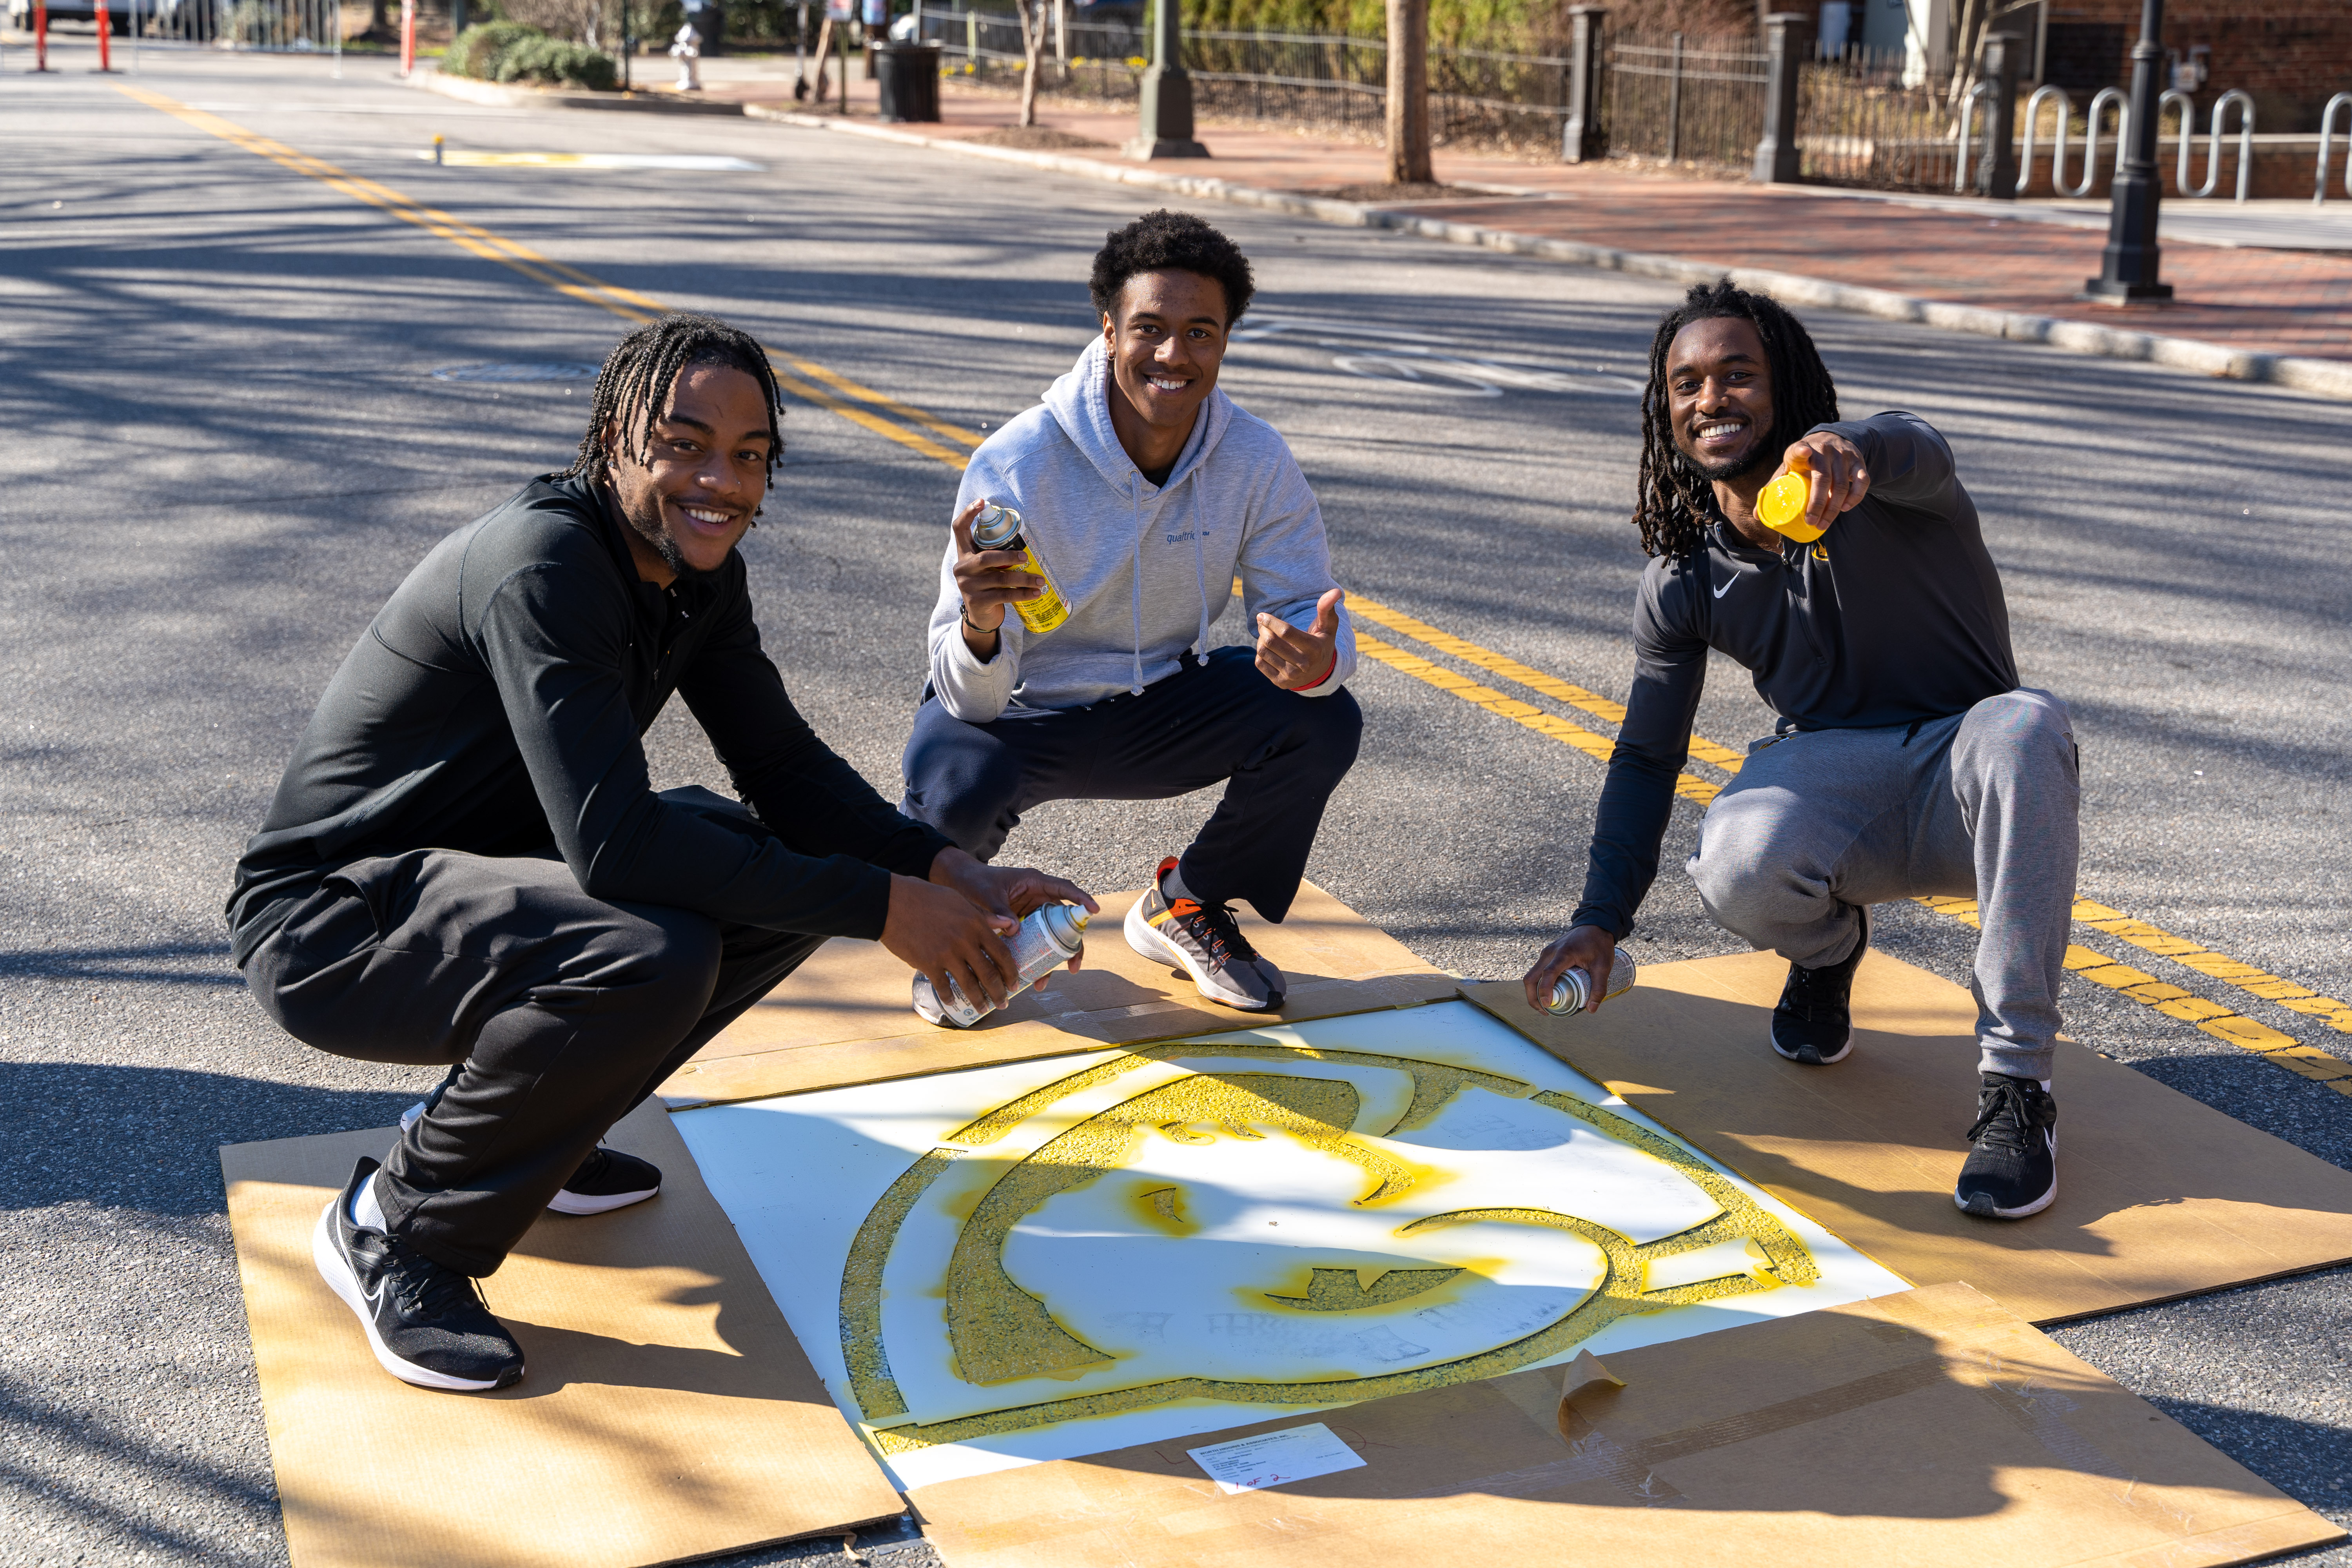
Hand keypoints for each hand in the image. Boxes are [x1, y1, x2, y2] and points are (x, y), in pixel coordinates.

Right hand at [882, 873, 1019, 1009]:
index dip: (1010, 971)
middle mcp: (965, 941)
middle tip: (1003, 1003)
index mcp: (976, 924)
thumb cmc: (926, 897)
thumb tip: (1008, 925)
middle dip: (999, 992)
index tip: (1015, 982)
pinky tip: (953, 1003)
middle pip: (989, 974)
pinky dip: (949, 997)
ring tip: (984, 1008)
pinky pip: (943, 986)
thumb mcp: (959, 900)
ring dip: (978, 1000)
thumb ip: (984, 916)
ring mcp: (947, 954)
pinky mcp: (928, 964)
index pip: (1002, 953)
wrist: (893, 902)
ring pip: (969, 984)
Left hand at [928, 848, 1100, 971]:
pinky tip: (1029, 977)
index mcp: (1034, 883)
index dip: (1081, 899)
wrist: (958, 884)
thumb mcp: (986, 894)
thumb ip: (999, 910)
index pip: (1064, 889)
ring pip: (1050, 937)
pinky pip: (1034, 943)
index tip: (1095, 910)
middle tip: (1073, 967)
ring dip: (1050, 960)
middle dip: (1070, 946)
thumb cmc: (974, 881)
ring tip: (1042, 983)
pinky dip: (1034, 959)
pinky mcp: (1022, 926)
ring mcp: (1031, 913)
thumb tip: (1014, 930)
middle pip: (1063, 921)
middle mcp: (1037, 898)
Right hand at [950, 499, 1045, 636]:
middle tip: (1026, 557)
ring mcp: (968, 586)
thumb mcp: (986, 568)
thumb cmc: (989, 586)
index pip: (959, 529)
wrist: (981, 617)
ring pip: (1000, 579)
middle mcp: (962, 568)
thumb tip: (1024, 539)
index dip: (968, 513)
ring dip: (1023, 579)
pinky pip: (1004, 595)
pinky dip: (1023, 594)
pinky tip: (1035, 593)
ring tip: (1040, 580)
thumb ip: (994, 554)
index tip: (982, 502)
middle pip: (986, 558)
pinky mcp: (977, 602)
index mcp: (963, 554)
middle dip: (1009, 557)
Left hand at [1256, 587, 1344, 690]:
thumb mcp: (1328, 627)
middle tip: (1263, 623)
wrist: (1320, 673)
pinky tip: (1268, 649)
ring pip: (1263, 652)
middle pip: (1271, 642)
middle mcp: (1302, 665)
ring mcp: (1291, 676)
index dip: (1271, 621)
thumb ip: (1327, 608)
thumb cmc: (1322, 643)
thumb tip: (1335, 591)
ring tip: (1266, 634)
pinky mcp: (1280, 683)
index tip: (1262, 615)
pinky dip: (1260, 653)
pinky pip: (1260, 663)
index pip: (1286, 632)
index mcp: (1314, 649)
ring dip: (1261, 639)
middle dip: (1263, 628)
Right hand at [1522, 924, 1618, 1014]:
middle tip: (1545, 1011)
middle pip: (1531, 978)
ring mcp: (1546, 953)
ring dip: (1534, 992)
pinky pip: (1537, 971)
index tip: (1548, 1005)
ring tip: (1546, 1006)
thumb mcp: (1603, 966)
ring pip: (1531, 975)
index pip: (1548, 974)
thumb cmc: (1599, 944)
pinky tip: (1549, 993)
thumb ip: (1599, 987)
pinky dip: (1538, 984)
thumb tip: (1592, 1009)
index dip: (1544, 991)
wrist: (1594, 925)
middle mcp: (1550, 953)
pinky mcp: (1547, 955)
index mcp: (1563, 954)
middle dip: (1533, 997)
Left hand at [1770, 432, 1869, 531]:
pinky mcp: (1858, 461)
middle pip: (1823, 477)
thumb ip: (1775, 487)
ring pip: (1842, 483)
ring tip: (1824, 524)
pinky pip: (1862, 480)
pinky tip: (1846, 508)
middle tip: (1812, 522)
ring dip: (1834, 507)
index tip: (1803, 453)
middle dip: (1817, 503)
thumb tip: (1757, 515)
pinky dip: (1856, 496)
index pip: (1799, 449)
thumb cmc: (1804, 461)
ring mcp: (1843, 455)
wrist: (1831, 439)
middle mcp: (1824, 449)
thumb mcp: (1789, 467)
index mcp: (1801, 449)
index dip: (1801, 451)